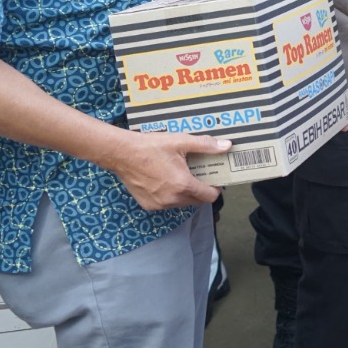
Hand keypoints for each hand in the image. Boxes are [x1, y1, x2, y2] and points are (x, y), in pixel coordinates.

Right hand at [109, 132, 228, 210]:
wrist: (121, 153)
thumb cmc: (151, 146)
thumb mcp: (181, 141)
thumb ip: (206, 145)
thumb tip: (227, 146)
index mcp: (183, 185)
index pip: (210, 196)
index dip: (215, 188)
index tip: (214, 178)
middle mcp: (172, 200)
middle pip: (197, 201)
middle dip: (201, 190)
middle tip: (198, 174)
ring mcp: (159, 204)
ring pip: (182, 203)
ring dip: (186, 193)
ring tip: (182, 175)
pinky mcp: (148, 205)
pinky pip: (166, 204)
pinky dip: (170, 196)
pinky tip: (165, 180)